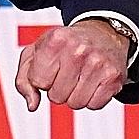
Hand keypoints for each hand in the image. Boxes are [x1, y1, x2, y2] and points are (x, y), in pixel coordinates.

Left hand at [14, 19, 129, 111]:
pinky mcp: (114, 76)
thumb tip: (32, 105)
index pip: (38, 82)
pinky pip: (94, 105)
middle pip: (56, 96)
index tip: (51, 67)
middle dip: (58, 89)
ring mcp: (98, 63)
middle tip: (68, 72)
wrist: (104, 32)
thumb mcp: (37, 52)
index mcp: (56, 39)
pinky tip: (93, 82)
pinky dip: (92, 99)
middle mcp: (78, 50)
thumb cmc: (66, 45)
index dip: (42, 79)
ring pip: (75, 103)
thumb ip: (24, 80)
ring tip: (80, 77)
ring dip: (75, 95)